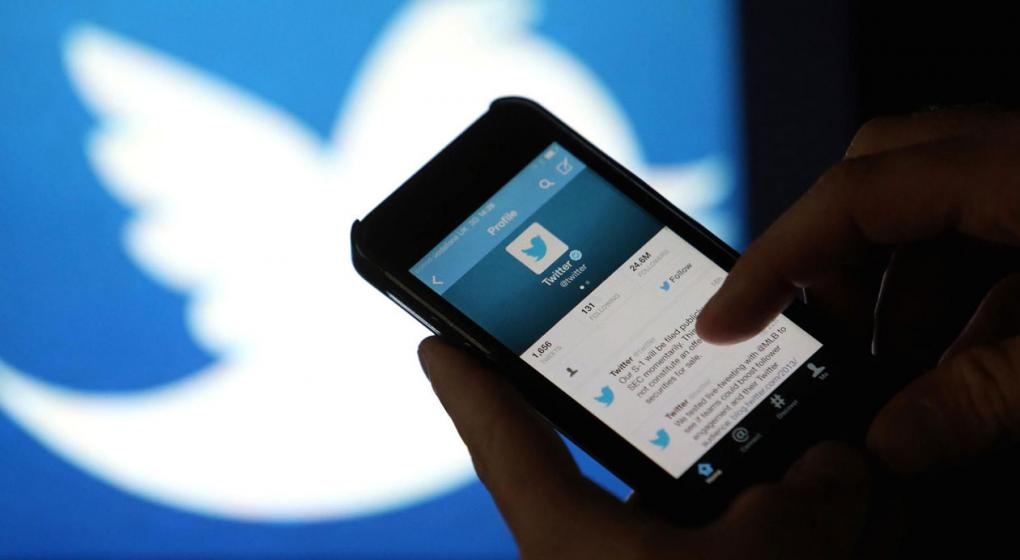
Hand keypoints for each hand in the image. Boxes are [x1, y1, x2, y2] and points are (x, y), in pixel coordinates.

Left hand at [419, 337, 871, 558]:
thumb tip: (834, 463)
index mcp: (567, 538)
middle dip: (614, 436)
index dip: (468, 385)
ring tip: (762, 462)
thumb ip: (810, 494)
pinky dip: (717, 543)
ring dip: (696, 500)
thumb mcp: (776, 558)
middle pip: (577, 480)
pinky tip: (778, 530)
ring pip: (637, 530)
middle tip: (645, 383)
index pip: (500, 438)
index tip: (433, 345)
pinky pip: (671, 559)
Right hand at [695, 109, 1019, 475]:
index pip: (851, 194)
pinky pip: (979, 226)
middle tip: (825, 349)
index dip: (772, 261)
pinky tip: (976, 357)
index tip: (722, 322)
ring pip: (928, 211)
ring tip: (911, 375)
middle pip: (874, 185)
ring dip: (904, 295)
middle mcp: (1018, 150)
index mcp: (1019, 165)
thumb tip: (890, 445)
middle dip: (835, 273)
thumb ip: (984, 398)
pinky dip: (960, 294)